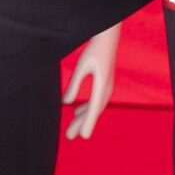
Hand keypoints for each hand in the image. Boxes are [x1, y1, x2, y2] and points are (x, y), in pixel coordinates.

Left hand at [62, 24, 121, 140]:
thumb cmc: (94, 50)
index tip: (82, 136)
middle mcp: (107, 89)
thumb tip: (66, 103)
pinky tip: (77, 111)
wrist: (108, 38)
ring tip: (72, 127)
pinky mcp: (104, 84)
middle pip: (93, 112)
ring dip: (84, 117)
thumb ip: (74, 85)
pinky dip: (87, 109)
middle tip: (69, 136)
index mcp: (102, 85)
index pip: (94, 108)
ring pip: (95, 108)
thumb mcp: (82, 67)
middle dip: (81, 124)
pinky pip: (96, 101)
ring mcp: (107, 87)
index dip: (88, 123)